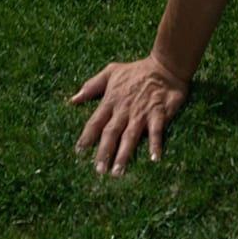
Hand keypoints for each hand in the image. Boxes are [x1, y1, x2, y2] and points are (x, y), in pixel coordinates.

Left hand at [70, 55, 189, 174]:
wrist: (165, 66)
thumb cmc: (136, 70)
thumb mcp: (111, 72)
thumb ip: (91, 86)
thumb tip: (72, 100)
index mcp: (112, 100)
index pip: (95, 122)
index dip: (87, 137)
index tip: (79, 152)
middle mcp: (124, 109)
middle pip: (111, 133)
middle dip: (104, 152)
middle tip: (99, 170)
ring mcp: (141, 113)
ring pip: (130, 136)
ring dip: (124, 154)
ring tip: (118, 172)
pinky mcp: (159, 114)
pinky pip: (156, 131)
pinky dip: (155, 144)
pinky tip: (154, 158)